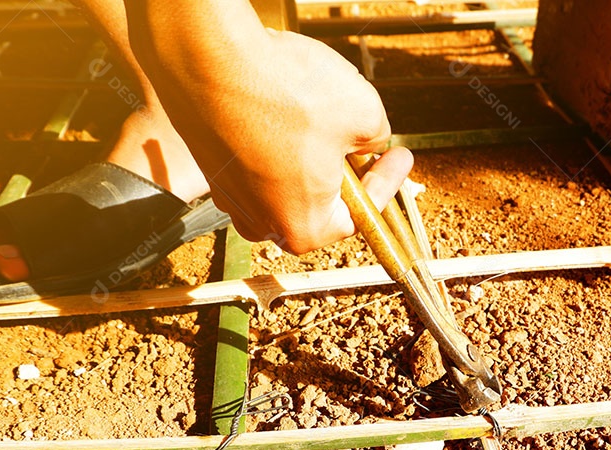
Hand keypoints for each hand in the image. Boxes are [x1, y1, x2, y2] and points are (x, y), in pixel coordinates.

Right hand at [133, 11, 412, 252]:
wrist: (209, 58)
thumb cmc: (288, 94)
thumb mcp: (364, 113)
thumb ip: (378, 137)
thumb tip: (370, 140)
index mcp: (304, 230)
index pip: (360, 215)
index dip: (387, 180)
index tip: (401, 154)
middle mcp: (262, 224)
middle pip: (319, 203)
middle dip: (346, 172)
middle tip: (367, 144)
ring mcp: (230, 197)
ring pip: (286, 181)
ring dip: (310, 155)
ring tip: (326, 120)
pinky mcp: (211, 165)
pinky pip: (256, 161)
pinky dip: (277, 141)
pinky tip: (288, 110)